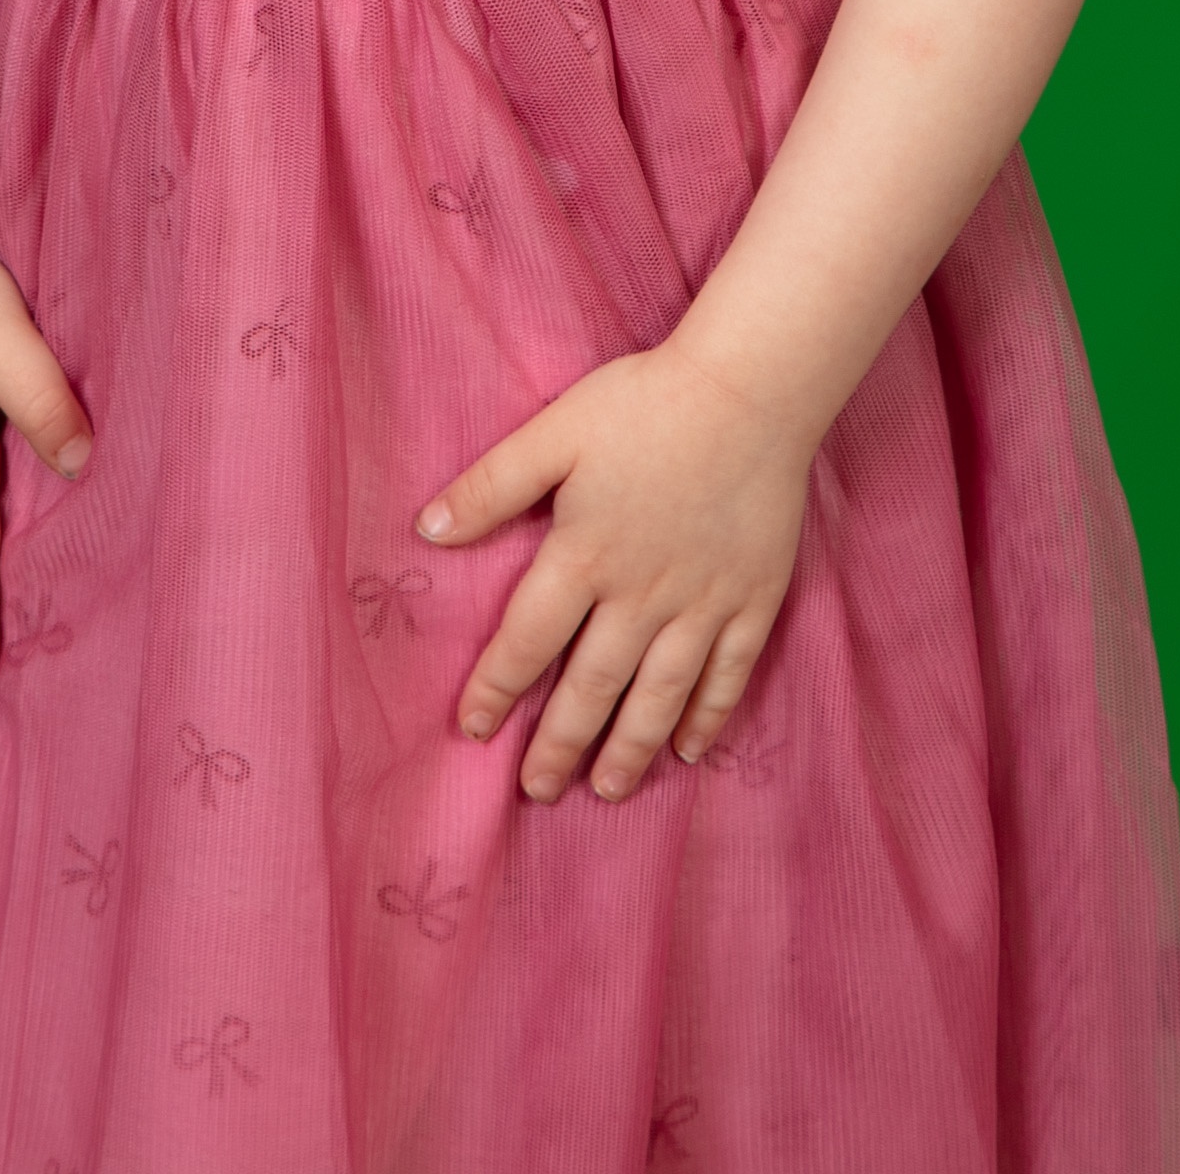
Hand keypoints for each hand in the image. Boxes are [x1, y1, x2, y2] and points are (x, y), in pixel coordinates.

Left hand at [415, 337, 811, 801]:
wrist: (751, 390)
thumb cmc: (645, 403)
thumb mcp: (555, 431)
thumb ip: (491, 485)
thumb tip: (427, 530)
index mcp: (584, 556)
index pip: (527, 640)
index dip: (496, 688)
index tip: (473, 730)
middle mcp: (641, 596)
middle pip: (592, 686)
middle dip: (560, 743)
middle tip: (537, 790)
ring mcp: (702, 605)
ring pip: (659, 696)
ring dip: (629, 748)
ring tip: (605, 789)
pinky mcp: (752, 601)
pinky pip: (727, 676)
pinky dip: (707, 717)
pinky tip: (689, 749)